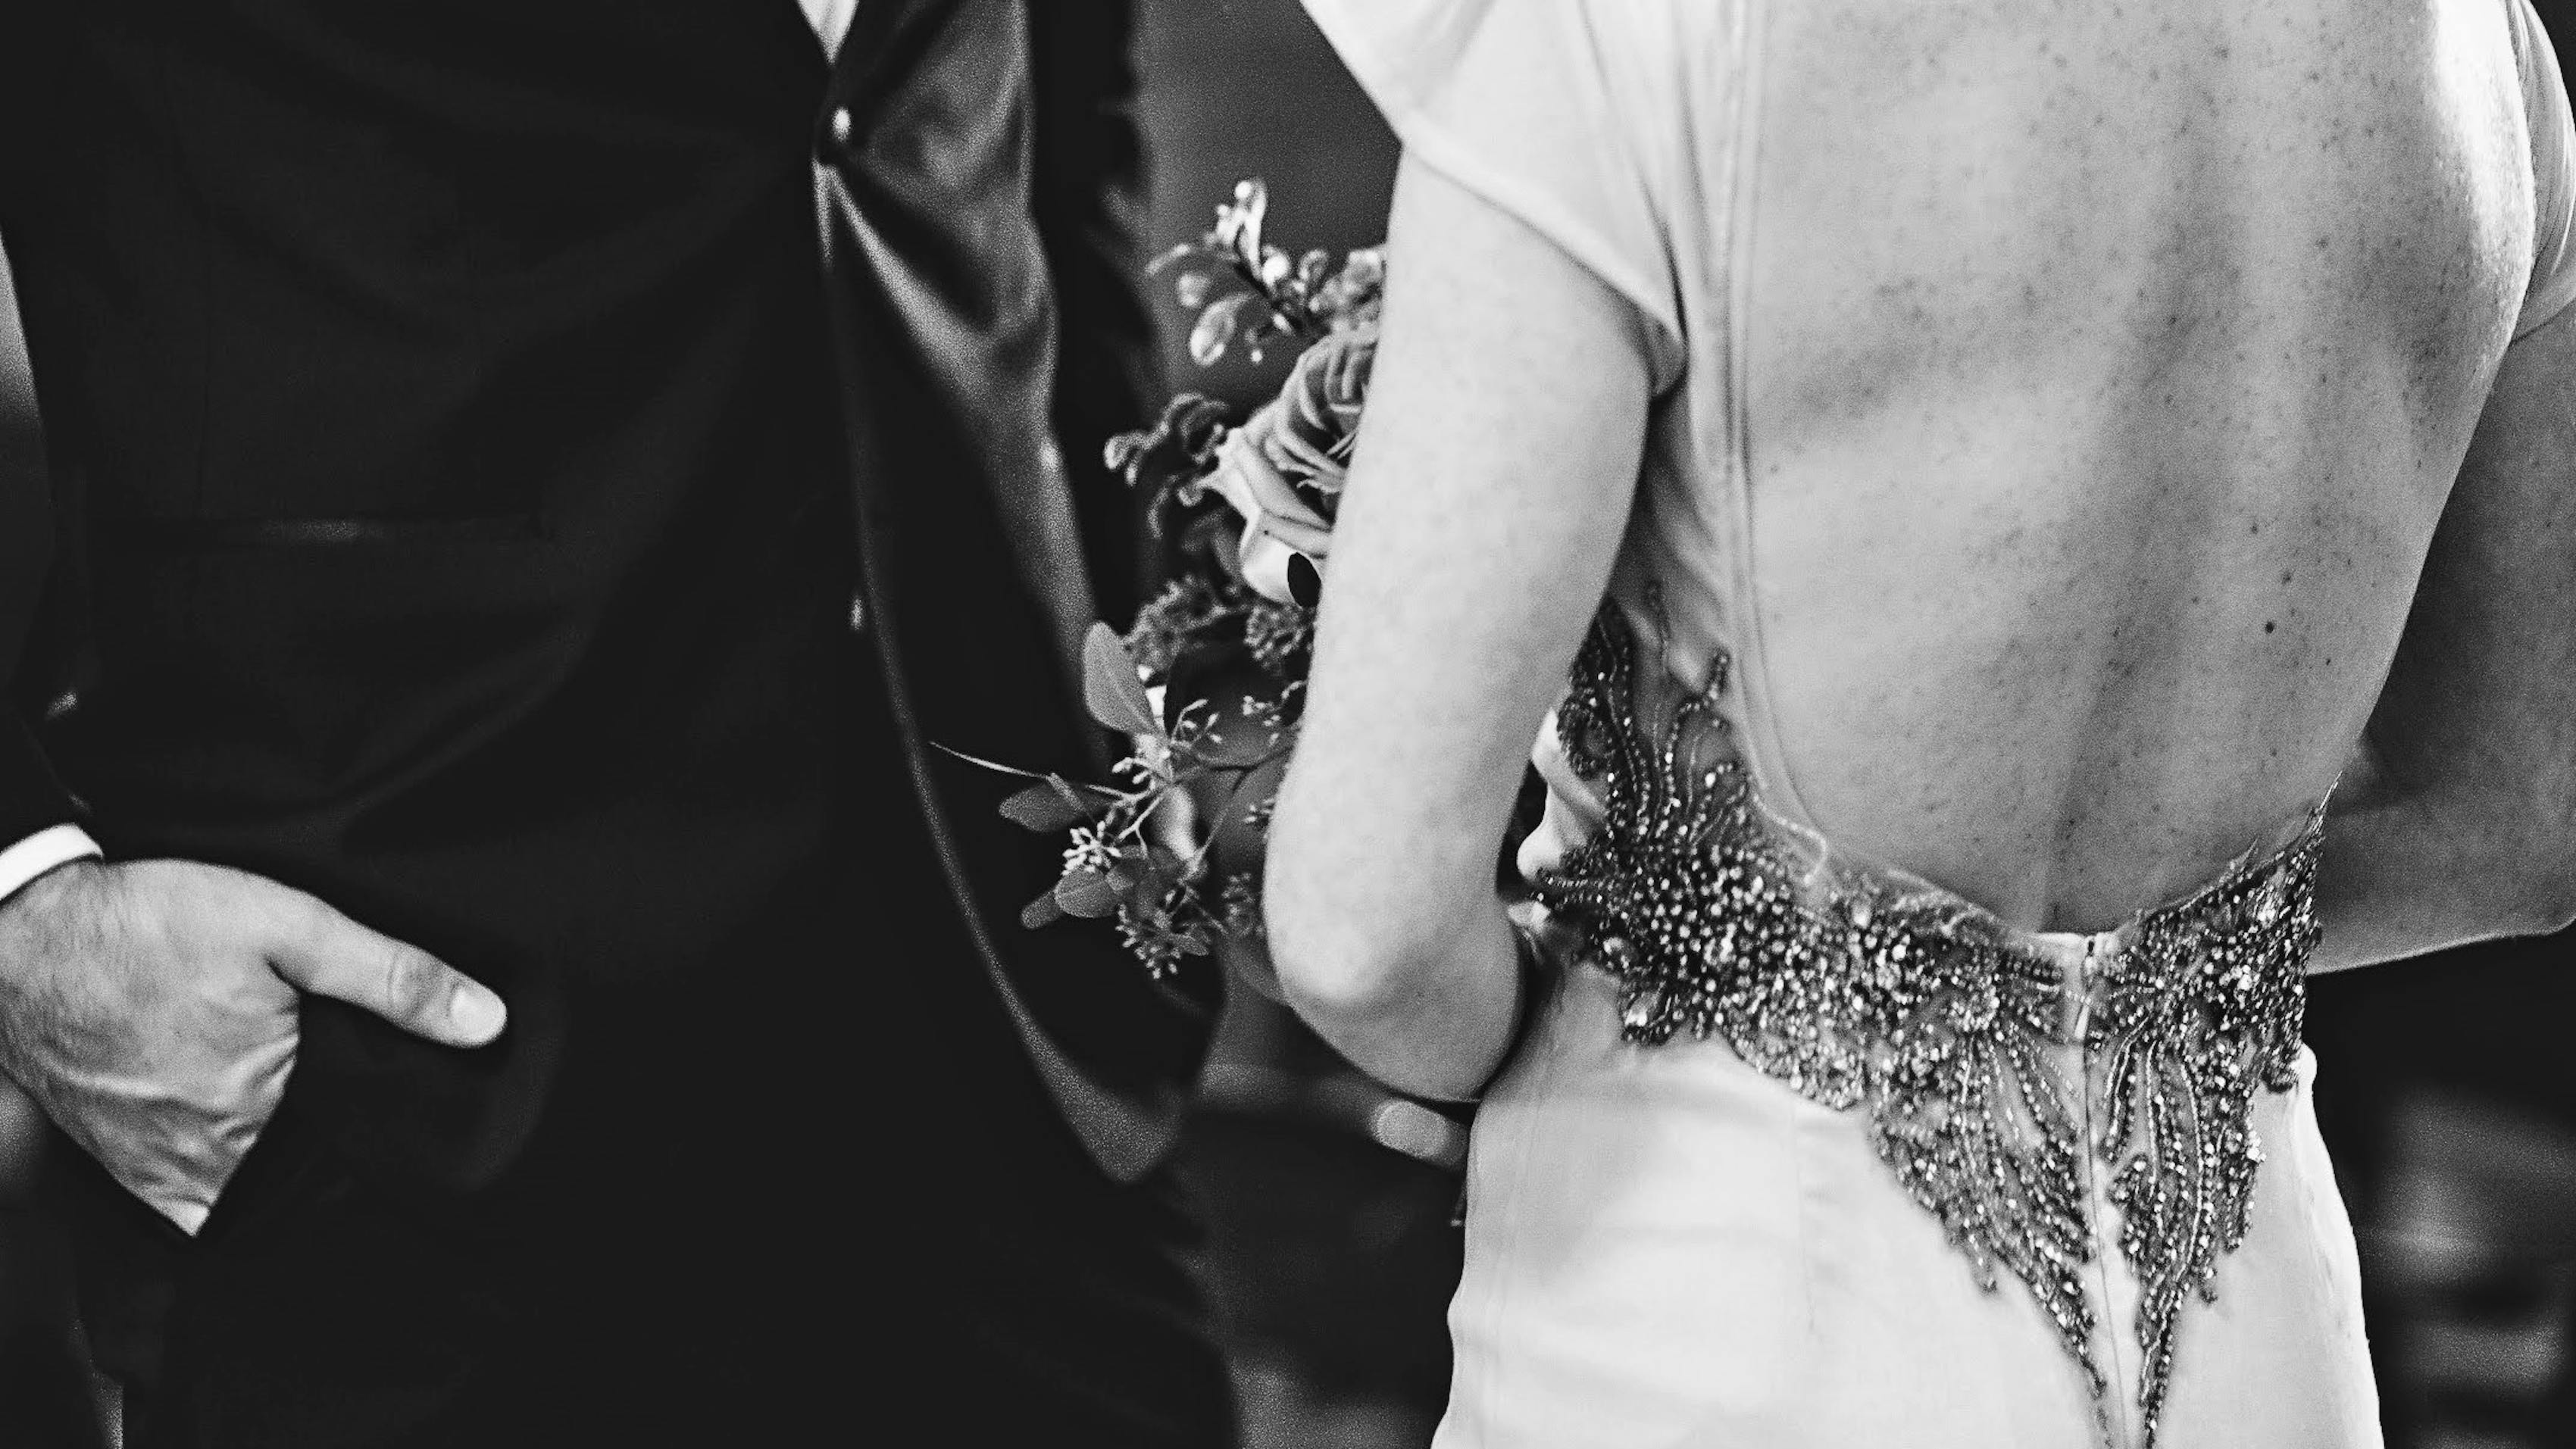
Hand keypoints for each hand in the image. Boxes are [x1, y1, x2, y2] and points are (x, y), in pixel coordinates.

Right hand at [0, 859, 505, 1233]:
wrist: (27, 935)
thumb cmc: (150, 926)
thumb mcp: (289, 926)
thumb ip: (391, 977)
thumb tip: (487, 1022)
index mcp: (260, 1111)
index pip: (362, 1150)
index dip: (393, 1125)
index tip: (407, 1098)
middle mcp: (210, 1161)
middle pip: (311, 1170)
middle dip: (344, 1140)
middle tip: (352, 1086)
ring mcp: (164, 1173)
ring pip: (258, 1185)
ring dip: (287, 1154)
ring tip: (304, 1099)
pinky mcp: (130, 1169)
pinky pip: (201, 1194)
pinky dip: (233, 1167)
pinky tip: (249, 1121)